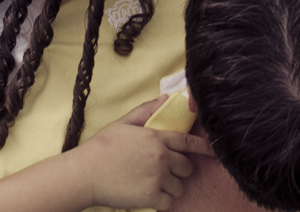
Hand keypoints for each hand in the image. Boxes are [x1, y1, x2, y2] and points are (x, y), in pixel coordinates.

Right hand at [76, 97, 214, 210]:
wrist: (85, 173)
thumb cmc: (102, 147)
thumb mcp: (124, 122)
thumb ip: (147, 110)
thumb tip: (168, 97)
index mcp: (156, 138)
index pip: (189, 142)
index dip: (204, 147)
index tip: (214, 152)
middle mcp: (161, 157)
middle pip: (187, 166)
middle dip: (180, 169)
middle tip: (164, 170)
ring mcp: (157, 178)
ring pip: (179, 186)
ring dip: (171, 186)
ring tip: (154, 183)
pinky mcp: (150, 196)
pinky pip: (169, 202)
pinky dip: (163, 201)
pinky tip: (150, 195)